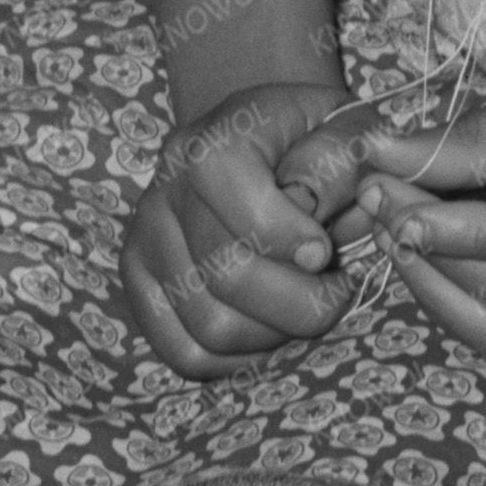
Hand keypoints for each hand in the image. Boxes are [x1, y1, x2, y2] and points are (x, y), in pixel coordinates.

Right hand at [119, 78, 361, 377]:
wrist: (264, 142)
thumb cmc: (316, 140)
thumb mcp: (346, 126)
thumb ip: (344, 157)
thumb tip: (313, 220)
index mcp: (216, 138)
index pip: (235, 197)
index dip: (285, 235)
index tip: (326, 254)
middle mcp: (167, 186)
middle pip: (227, 275)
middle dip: (300, 301)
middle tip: (338, 292)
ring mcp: (145, 238)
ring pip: (208, 325)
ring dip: (274, 333)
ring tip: (308, 305)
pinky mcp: (139, 284)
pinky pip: (184, 353)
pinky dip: (238, 358)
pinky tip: (272, 329)